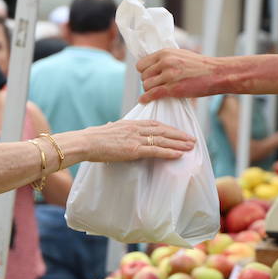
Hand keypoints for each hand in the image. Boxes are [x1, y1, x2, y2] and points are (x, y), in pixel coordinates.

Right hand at [78, 119, 194, 162]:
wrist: (86, 142)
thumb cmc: (93, 138)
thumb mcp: (106, 129)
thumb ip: (113, 128)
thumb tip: (110, 125)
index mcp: (131, 124)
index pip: (155, 124)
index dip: (169, 128)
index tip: (179, 132)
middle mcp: (136, 129)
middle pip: (163, 131)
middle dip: (179, 135)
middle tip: (192, 139)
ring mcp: (136, 139)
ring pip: (162, 140)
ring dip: (178, 144)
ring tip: (190, 147)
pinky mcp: (134, 150)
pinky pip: (155, 151)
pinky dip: (168, 152)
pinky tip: (178, 154)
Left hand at [137, 49, 220, 102]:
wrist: (216, 73)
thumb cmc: (200, 66)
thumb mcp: (181, 55)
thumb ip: (166, 59)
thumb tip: (153, 66)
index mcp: (165, 52)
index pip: (141, 63)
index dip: (144, 71)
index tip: (150, 76)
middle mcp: (165, 62)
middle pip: (143, 76)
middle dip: (147, 82)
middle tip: (155, 86)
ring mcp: (169, 75)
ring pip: (146, 85)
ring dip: (149, 90)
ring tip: (157, 92)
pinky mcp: (173, 88)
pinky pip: (152, 94)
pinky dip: (146, 98)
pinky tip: (143, 100)